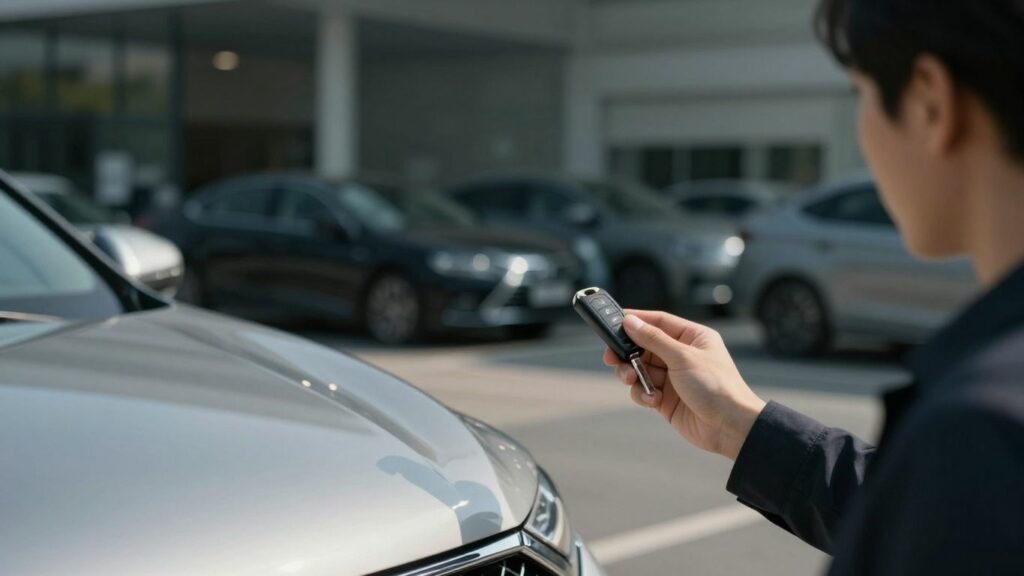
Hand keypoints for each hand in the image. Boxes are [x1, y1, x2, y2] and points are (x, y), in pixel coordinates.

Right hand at [603, 310, 766, 459]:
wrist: (730, 428)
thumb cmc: (717, 387)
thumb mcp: (683, 357)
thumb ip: (653, 339)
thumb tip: (630, 322)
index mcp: (692, 337)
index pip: (658, 322)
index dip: (636, 321)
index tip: (614, 322)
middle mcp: (681, 355)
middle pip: (644, 346)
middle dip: (627, 353)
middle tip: (611, 358)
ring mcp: (673, 378)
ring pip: (639, 369)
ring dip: (632, 375)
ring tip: (632, 380)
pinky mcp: (666, 399)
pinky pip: (643, 390)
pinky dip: (642, 394)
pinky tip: (653, 400)